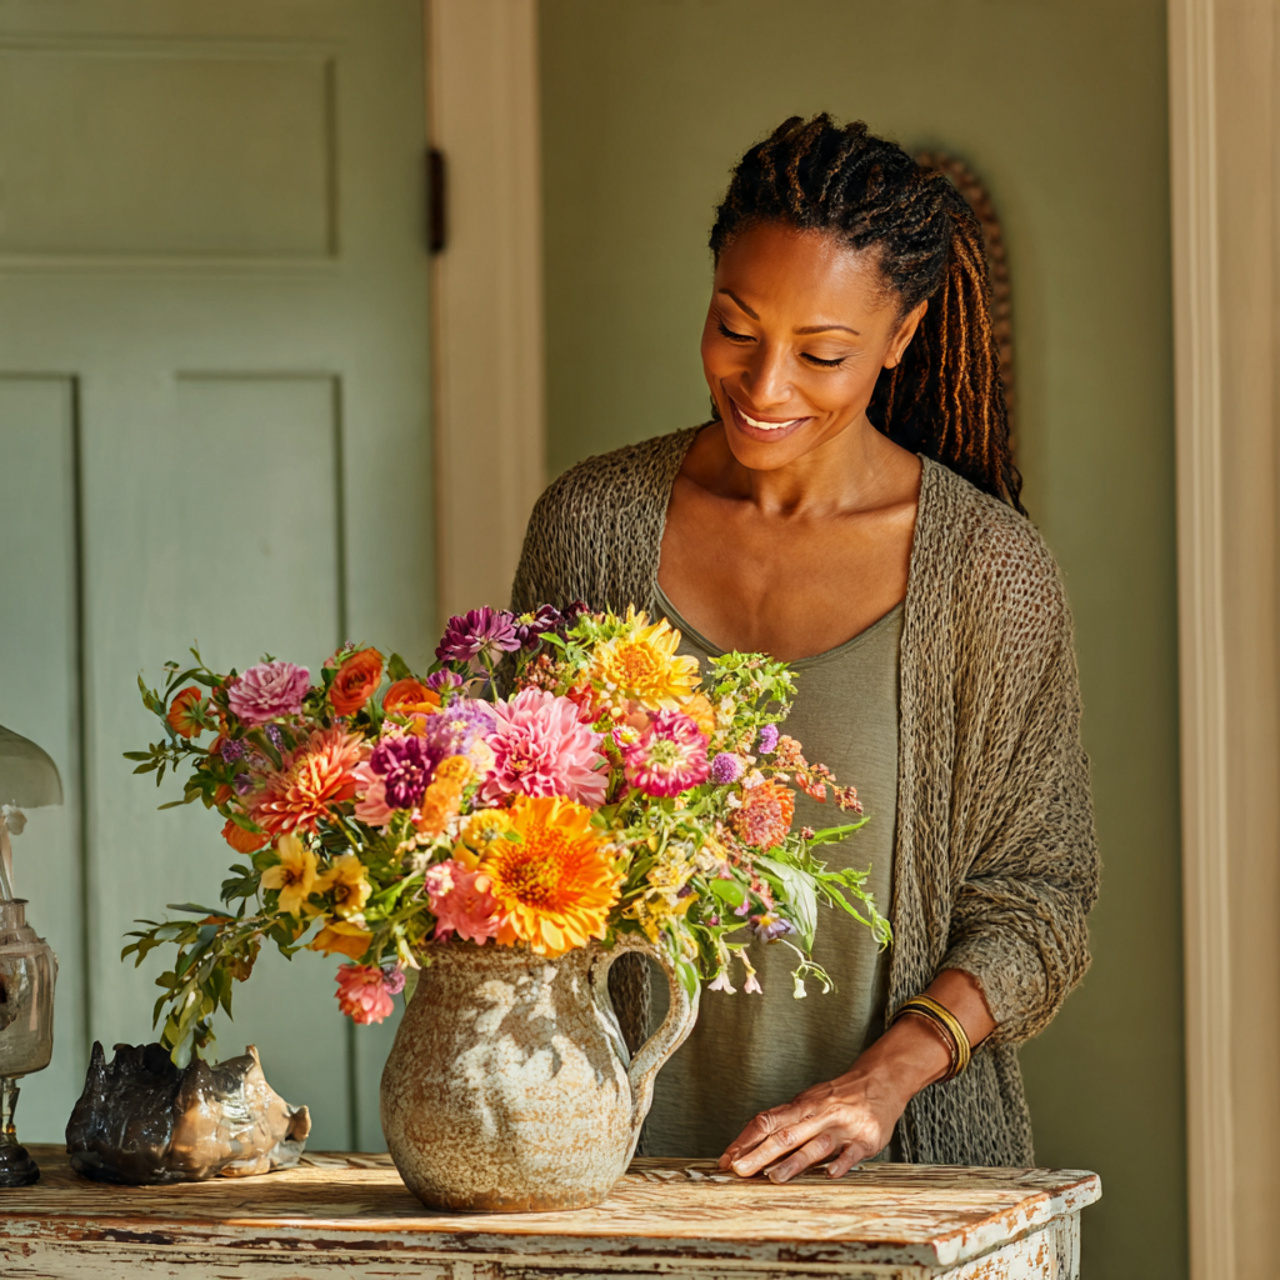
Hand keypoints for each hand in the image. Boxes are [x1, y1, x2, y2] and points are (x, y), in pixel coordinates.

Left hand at [718, 969, 995, 1182]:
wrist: (880, 1080)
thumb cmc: (837, 1098)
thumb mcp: (809, 1103)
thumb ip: (785, 1123)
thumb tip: (750, 1143)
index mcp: (801, 1106)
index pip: (767, 1121)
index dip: (746, 1140)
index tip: (726, 1158)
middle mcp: (818, 1114)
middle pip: (785, 1135)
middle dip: (759, 1153)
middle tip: (738, 1170)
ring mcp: (842, 1126)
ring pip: (814, 1145)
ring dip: (793, 1162)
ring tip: (772, 1177)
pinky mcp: (865, 1139)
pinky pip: (851, 1153)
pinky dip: (840, 1162)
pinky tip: (829, 1174)